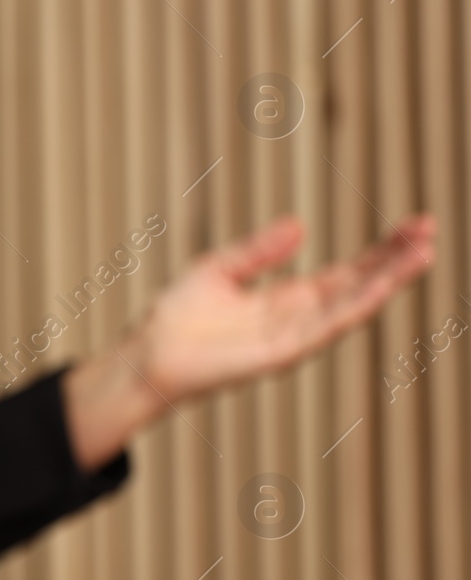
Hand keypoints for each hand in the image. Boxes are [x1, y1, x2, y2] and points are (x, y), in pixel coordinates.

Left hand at [64, 214, 435, 469]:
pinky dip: (353, 308)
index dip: (381, 252)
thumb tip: (301, 226)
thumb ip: (260, 250)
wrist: (149, 353)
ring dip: (387, 282)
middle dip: (395, 260)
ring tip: (422, 254)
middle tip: (430, 231)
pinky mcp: (281, 354)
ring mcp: (294, 337)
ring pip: (352, 306)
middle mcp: (299, 318)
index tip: (415, 226)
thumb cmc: (178, 315)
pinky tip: (378, 288)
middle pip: (359, 286)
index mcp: (289, 298)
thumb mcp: (221, 268)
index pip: (348, 272)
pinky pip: (324, 329)